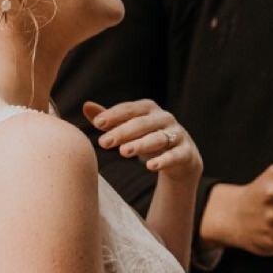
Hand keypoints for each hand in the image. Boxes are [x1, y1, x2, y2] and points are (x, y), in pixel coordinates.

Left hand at [85, 99, 200, 180]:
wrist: (182, 158)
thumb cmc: (149, 138)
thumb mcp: (130, 129)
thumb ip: (111, 119)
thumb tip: (86, 106)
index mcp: (149, 109)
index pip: (130, 109)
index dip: (114, 115)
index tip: (97, 123)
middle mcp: (165, 118)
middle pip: (142, 123)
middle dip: (123, 132)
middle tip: (104, 143)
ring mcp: (177, 135)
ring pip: (158, 138)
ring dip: (141, 144)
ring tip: (123, 152)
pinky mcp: (186, 153)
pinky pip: (175, 155)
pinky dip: (163, 160)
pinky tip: (150, 166)